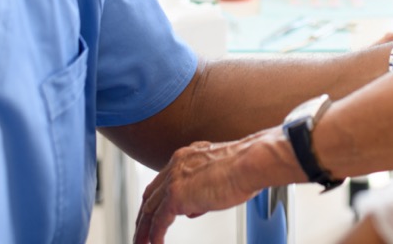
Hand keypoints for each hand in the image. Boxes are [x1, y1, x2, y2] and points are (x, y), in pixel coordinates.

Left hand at [134, 128, 294, 243]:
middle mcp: (176, 165)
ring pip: (149, 208)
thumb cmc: (247, 167)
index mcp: (187, 157)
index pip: (164, 180)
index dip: (158, 199)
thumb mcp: (220, 179)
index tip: (155, 213)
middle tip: (141, 232)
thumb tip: (193, 210)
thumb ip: (202, 193)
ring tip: (141, 243)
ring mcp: (174, 179)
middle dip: (144, 215)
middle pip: (151, 194)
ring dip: (143, 229)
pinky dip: (154, 235)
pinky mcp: (176, 195)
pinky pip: (158, 221)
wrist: (251, 162)